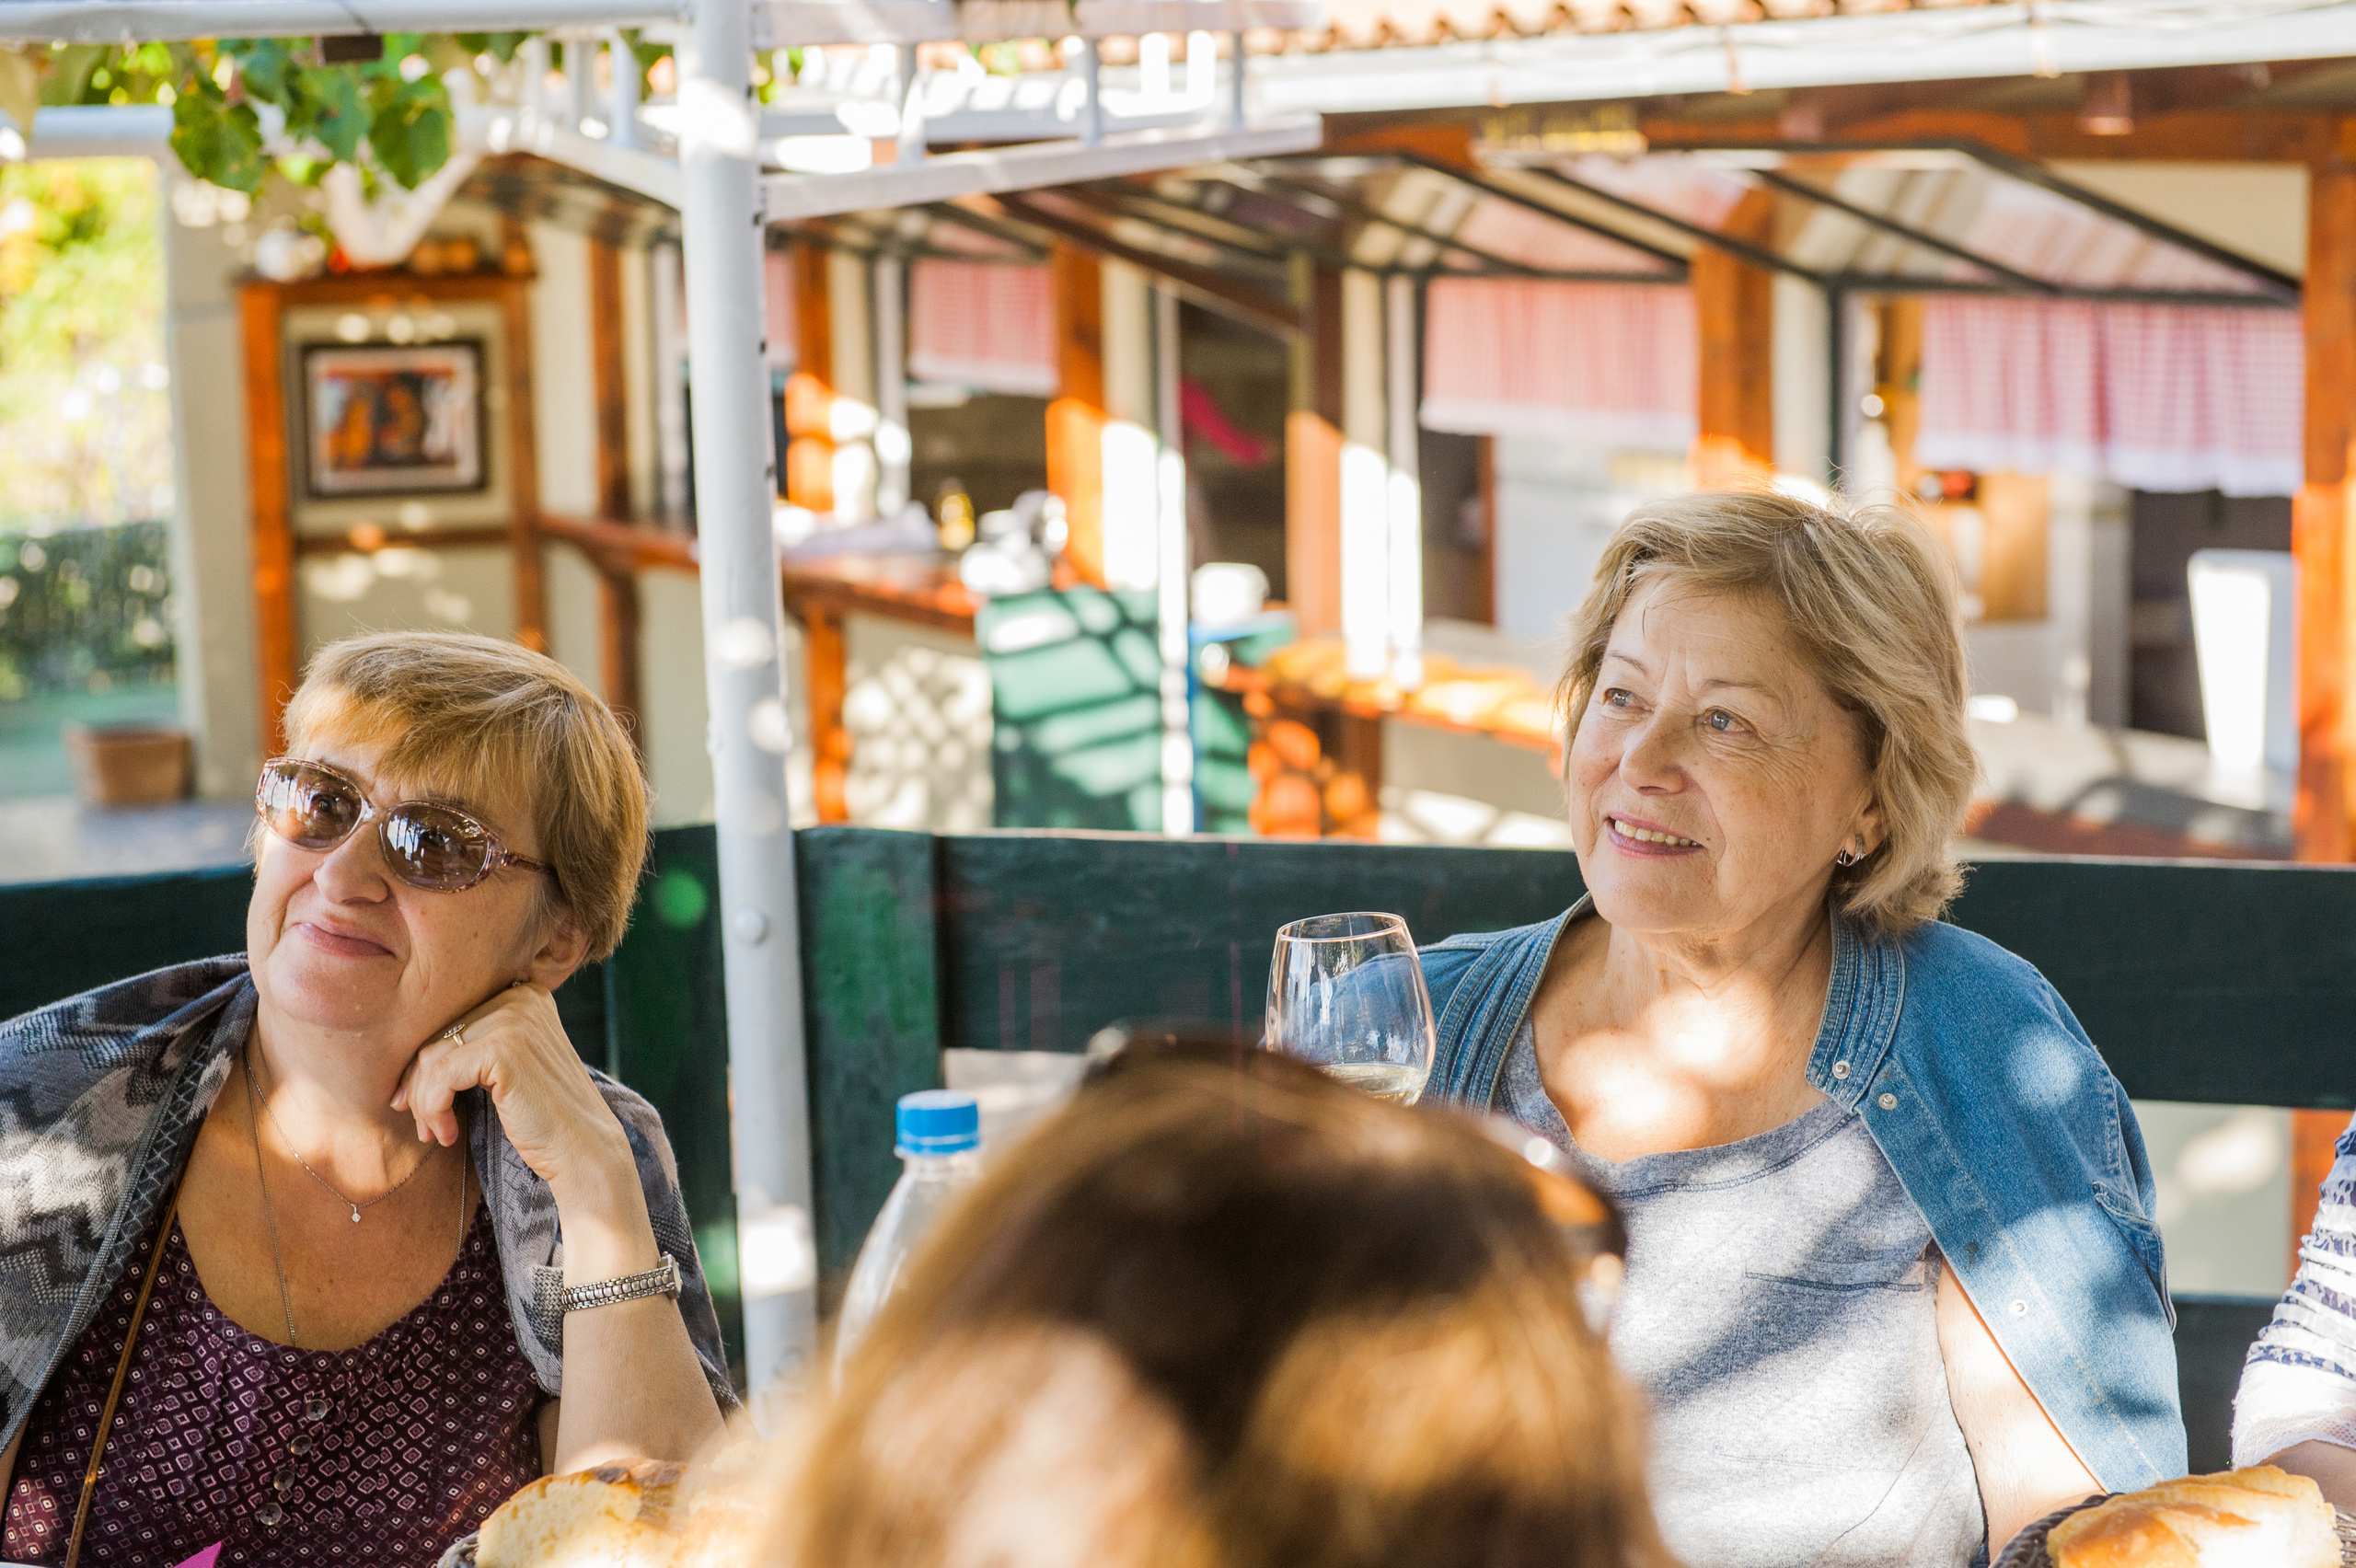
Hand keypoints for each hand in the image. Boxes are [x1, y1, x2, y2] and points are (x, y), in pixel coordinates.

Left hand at [393, 983, 632, 1202]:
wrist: (584, 1150)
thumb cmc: (544, 1117)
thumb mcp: (512, 1066)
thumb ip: (478, 1044)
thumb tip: (408, 1055)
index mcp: (526, 995)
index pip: (452, 1020)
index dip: (426, 1063)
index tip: (416, 1101)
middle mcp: (521, 998)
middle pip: (438, 1036)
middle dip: (420, 1086)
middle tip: (423, 1126)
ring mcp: (514, 1020)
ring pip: (432, 1057)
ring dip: (424, 1103)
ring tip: (435, 1133)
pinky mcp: (503, 1050)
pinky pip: (440, 1076)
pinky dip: (433, 1110)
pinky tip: (447, 1134)